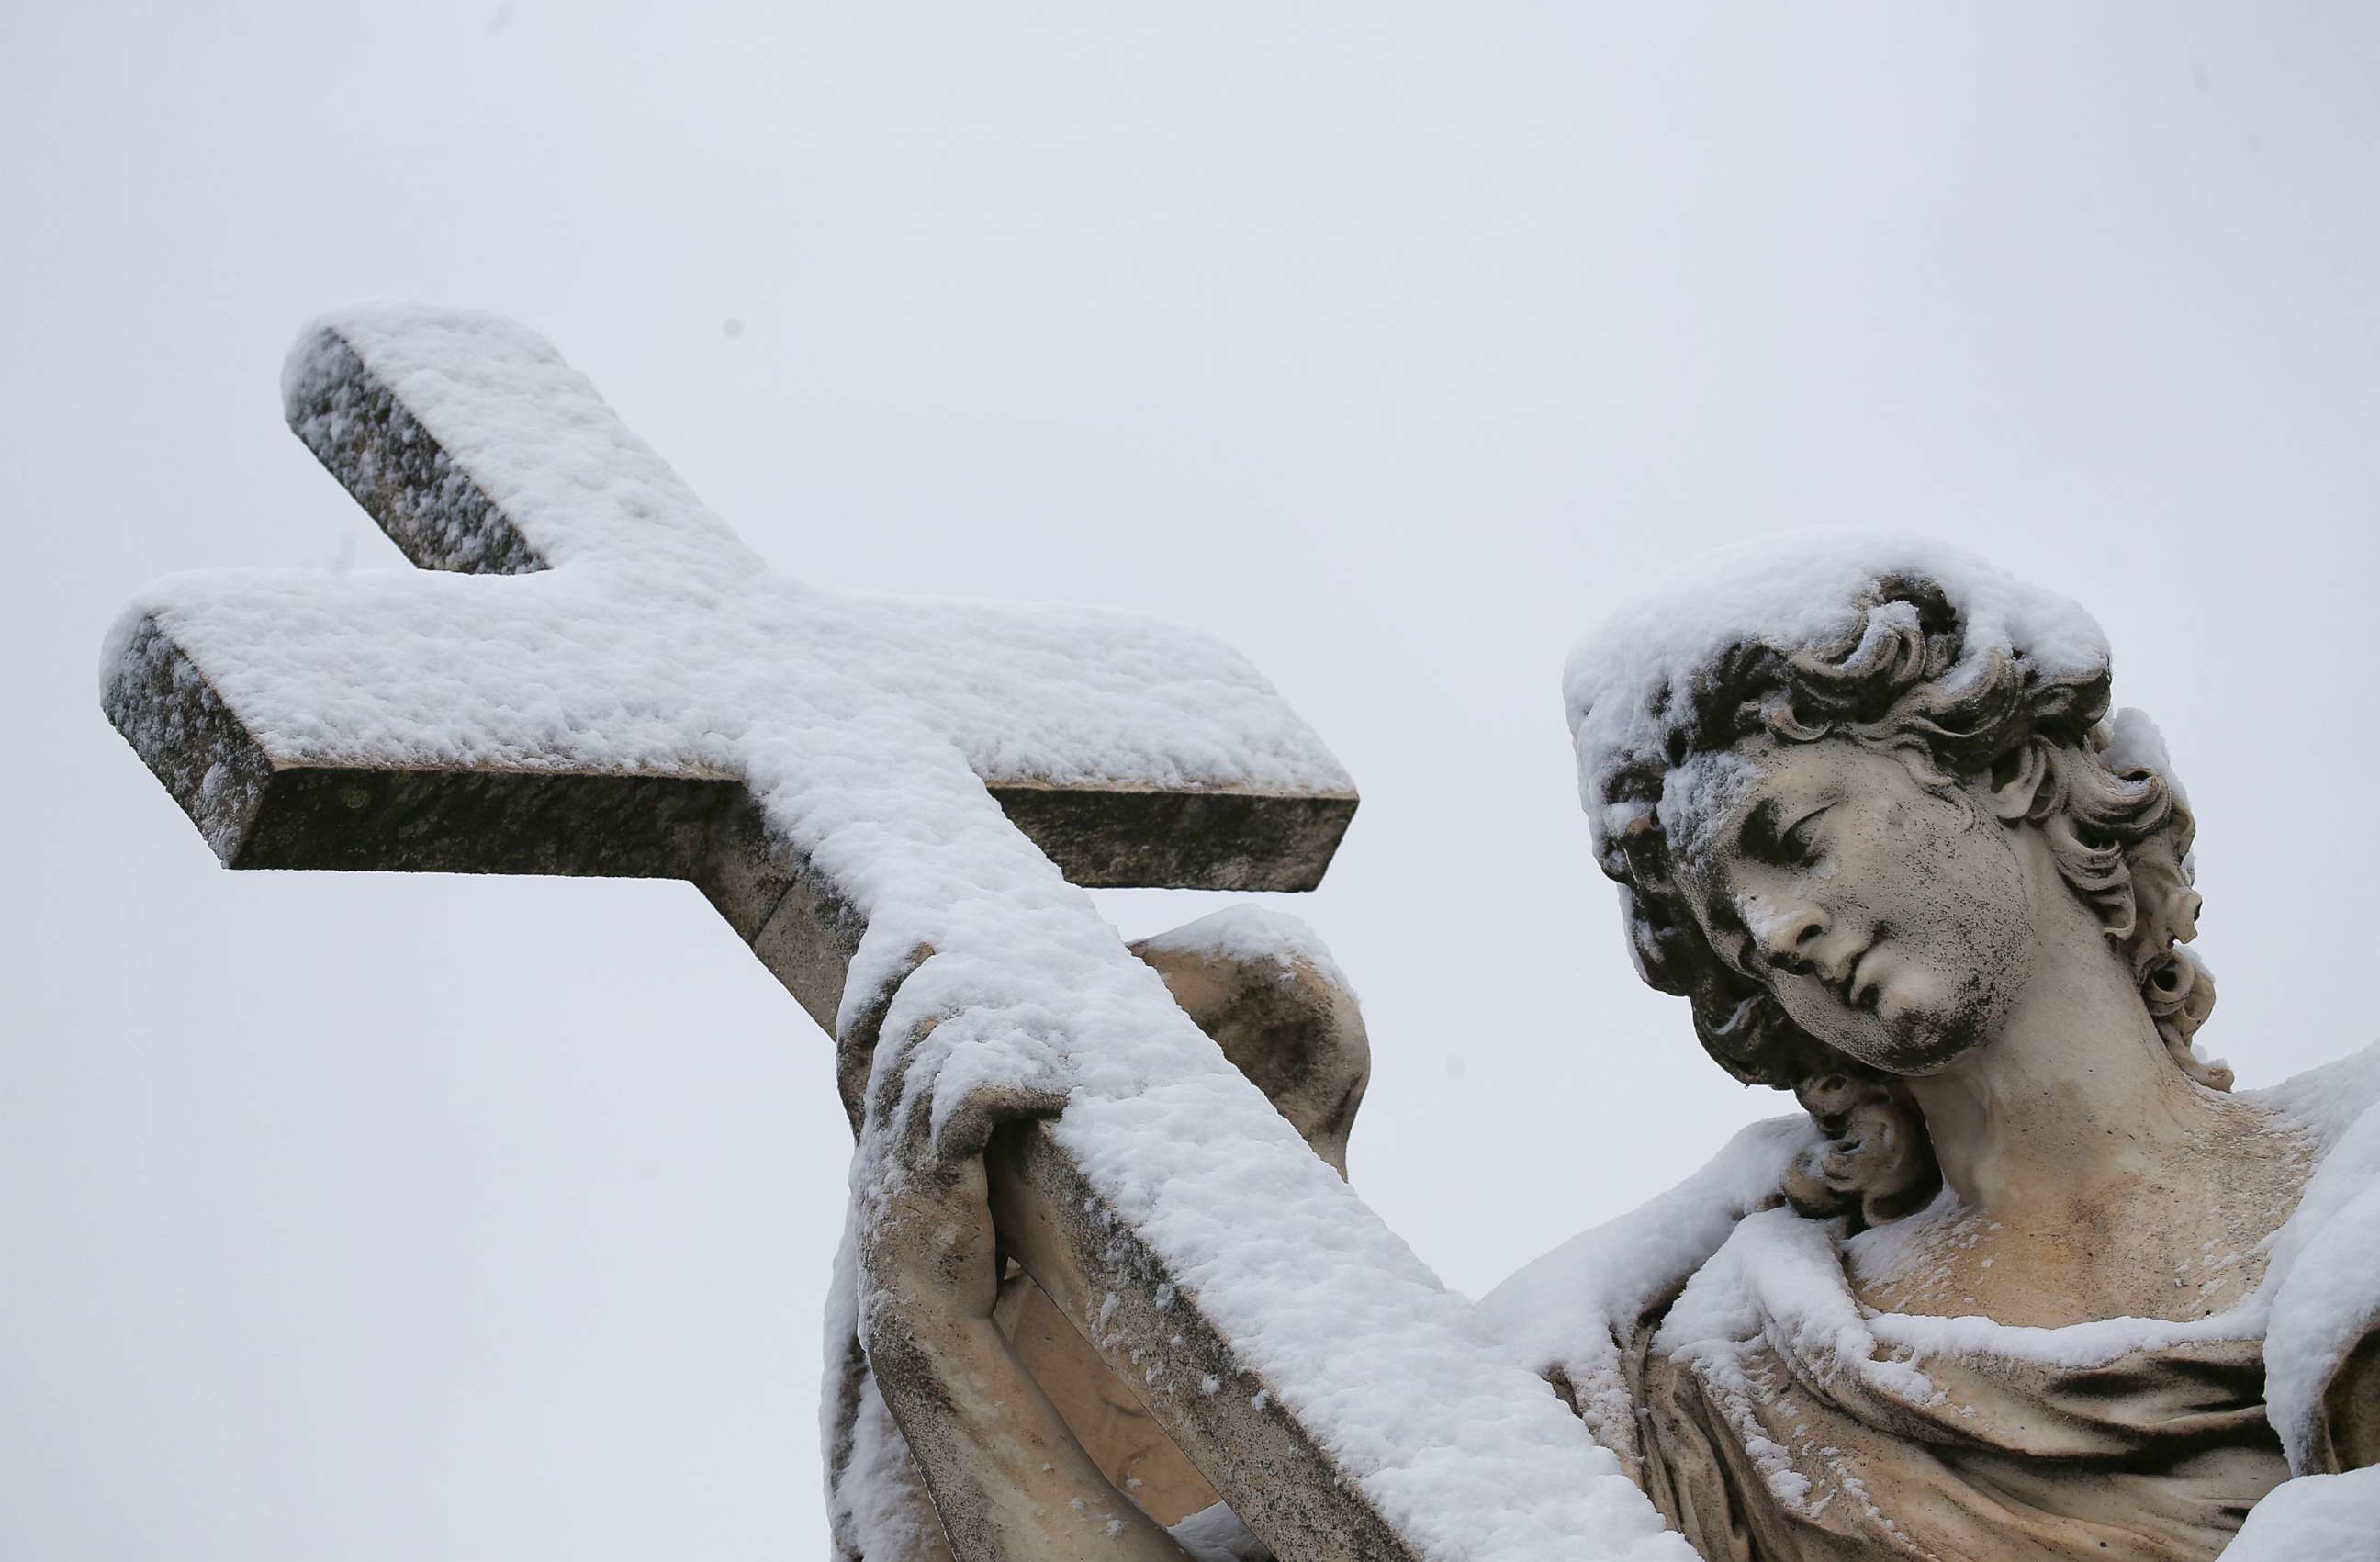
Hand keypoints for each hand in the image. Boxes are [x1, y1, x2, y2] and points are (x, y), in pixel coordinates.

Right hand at [845, 947, 1069, 1347]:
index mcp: (872, 1127)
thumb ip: (942, 1126)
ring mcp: (904, 1155)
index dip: (879, 979)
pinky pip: (968, 1100)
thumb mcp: (930, 1177)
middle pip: (906, 1021)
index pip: (857, 1034)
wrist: (924, 1332)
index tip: (917, 936)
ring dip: (1008, 1032)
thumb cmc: (946, 1251)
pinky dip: (1013, 1079)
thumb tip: (992, 1072)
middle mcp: (879, 1132)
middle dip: (962, 986)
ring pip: (939, 1050)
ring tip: (1057, 1039)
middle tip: (1021, 978)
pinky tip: (1053, 1086)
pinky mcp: (938, 1182)